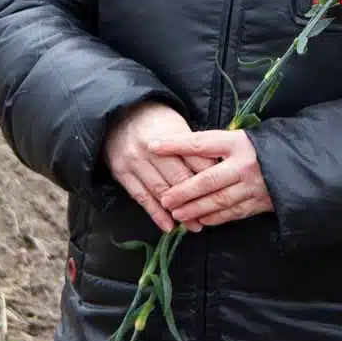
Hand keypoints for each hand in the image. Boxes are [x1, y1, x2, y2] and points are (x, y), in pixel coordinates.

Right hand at [104, 102, 216, 231]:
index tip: (221, 196)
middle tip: (209, 218)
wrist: (120, 113)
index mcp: (171, 135)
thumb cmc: (156, 121)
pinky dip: (155, 214)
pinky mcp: (122, 172)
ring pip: (160, 191)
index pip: (196, 161)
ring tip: (193, 227)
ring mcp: (135, 161)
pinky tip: (168, 226)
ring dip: (178, 212)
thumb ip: (193, 149)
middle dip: (196, 200)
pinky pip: (141, 197)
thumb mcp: (177, 126)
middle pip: (179, 178)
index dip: (210, 180)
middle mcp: (152, 149)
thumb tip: (214, 173)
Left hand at [155, 130, 273, 230]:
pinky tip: (201, 220)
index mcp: (237, 142)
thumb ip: (216, 146)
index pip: (201, 143)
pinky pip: (232, 213)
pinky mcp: (260, 203)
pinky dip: (215, 217)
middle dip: (183, 191)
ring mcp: (253, 186)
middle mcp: (244, 164)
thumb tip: (181, 148)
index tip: (153, 146)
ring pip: (218, 200)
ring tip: (177, 214)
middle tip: (164, 199)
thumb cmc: (261, 148)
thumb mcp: (241, 138)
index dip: (176, 144)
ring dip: (195, 209)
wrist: (299, 163)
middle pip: (207, 179)